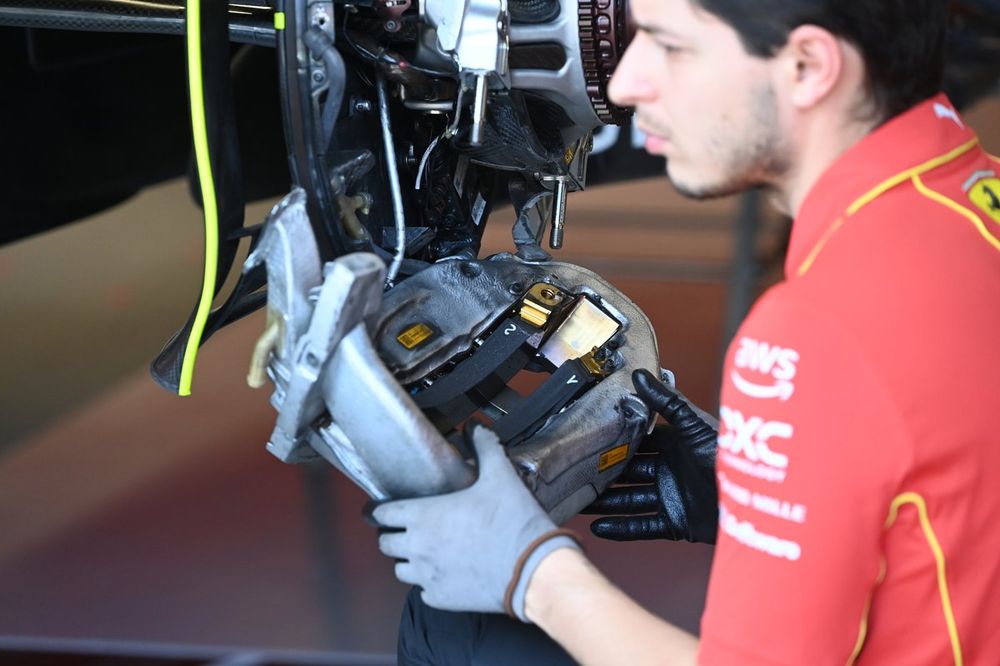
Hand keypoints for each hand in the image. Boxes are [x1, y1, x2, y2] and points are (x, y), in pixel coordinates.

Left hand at [373, 425, 580, 621]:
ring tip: (427, 551)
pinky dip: (429, 582)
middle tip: (409, 528)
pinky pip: (422, 591)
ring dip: (408, 559)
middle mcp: (418, 547)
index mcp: (423, 516)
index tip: (382, 510)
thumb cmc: (514, 522)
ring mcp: (427, 576)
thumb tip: (476, 427)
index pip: (381, 514)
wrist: (533, 568)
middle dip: (392, 534)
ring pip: (400, 569)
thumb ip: (484, 448)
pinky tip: (446, 572)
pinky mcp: (441, 598)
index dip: (379, 510)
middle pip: (384, 543)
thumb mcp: (500, 476)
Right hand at [583, 369, 718, 543]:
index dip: (613, 443)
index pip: (637, 443)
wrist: (757, 500)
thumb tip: (639, 374)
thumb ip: (666, 401)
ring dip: (605, 502)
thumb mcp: (695, 423)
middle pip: (628, 473)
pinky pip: (642, 526)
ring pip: (629, 500)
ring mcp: (672, 498)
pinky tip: (599, 528)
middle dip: (602, 474)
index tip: (587, 441)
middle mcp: (670, 471)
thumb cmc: (731, 456)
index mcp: (674, 445)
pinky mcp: (677, 524)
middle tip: (572, 474)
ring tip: (577, 504)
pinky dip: (621, 528)